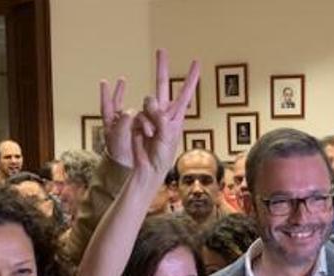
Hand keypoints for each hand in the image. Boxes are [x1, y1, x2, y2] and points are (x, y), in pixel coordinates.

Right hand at [100, 50, 200, 173]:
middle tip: (161, 50)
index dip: (190, 78)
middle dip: (161, 67)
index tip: (196, 62)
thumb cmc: (162, 156)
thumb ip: (162, 120)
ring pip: (149, 102)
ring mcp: (148, 115)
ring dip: (152, 117)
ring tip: (154, 135)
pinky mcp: (137, 120)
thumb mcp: (168, 137)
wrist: (147, 167)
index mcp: (176, 116)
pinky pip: (139, 115)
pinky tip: (146, 136)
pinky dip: (143, 125)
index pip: (185, 94)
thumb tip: (153, 106)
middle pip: (162, 85)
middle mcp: (163, 112)